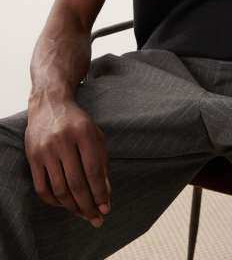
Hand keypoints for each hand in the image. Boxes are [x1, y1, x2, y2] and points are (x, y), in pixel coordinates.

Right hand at [25, 95, 111, 227]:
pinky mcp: (32, 157)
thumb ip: (102, 161)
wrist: (50, 104)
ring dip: (72, 207)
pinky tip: (65, 205)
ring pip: (59, 188)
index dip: (100, 192)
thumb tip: (105, 193)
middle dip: (88, 205)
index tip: (106, 208)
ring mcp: (46, 149)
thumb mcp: (95, 135)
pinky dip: (54, 201)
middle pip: (76, 183)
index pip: (94, 170)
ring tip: (83, 214)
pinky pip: (42, 187)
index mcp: (84, 133)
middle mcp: (64, 141)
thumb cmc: (77, 122)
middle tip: (96, 219)